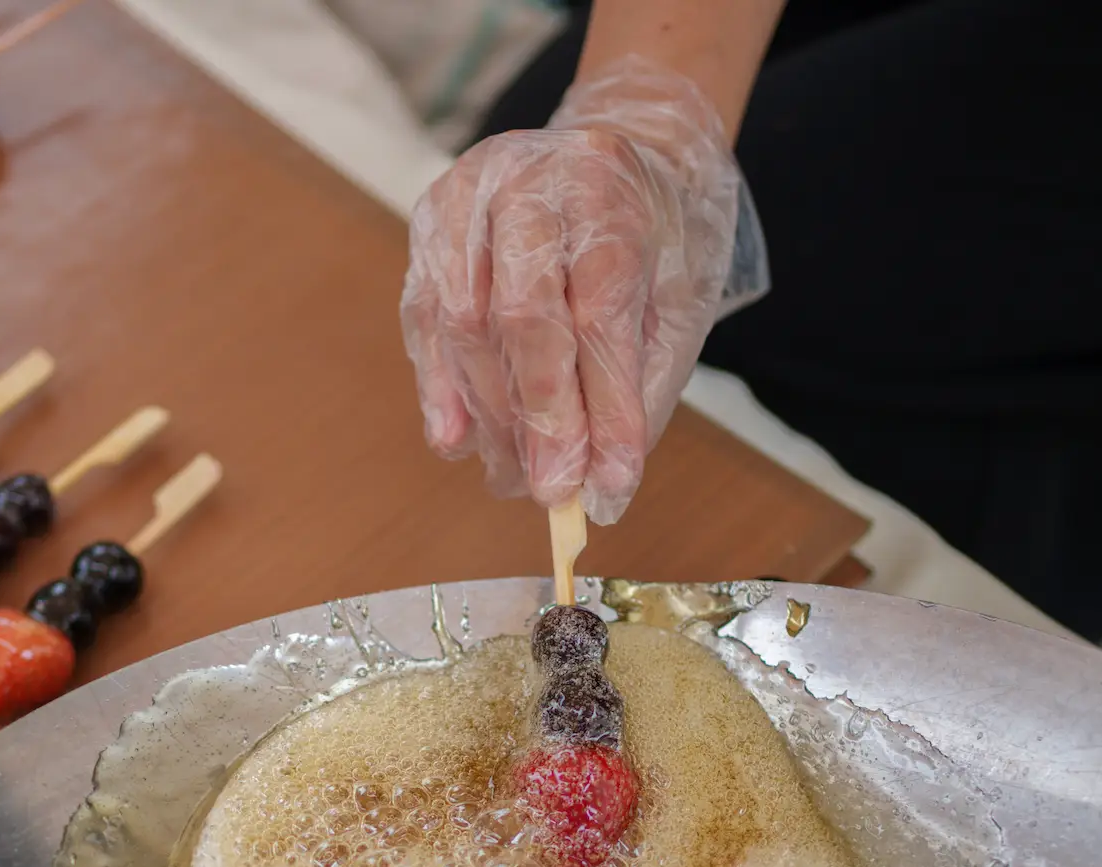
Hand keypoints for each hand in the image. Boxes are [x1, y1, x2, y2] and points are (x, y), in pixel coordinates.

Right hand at [401, 56, 764, 524]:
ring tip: (512, 477)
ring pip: (461, 323)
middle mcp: (530, 182)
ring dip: (487, 416)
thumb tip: (601, 487)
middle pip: (522, 314)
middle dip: (537, 417)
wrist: (615, 140)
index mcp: (608, 189)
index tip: (609, 483)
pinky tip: (458, 439)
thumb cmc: (653, 232)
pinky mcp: (430, 223)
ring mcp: (468, 198)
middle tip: (550, 491)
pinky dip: (440, 388)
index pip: (601, 311)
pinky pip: (424, 318)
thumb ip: (639, 389)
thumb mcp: (677, 299)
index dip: (604, 406)